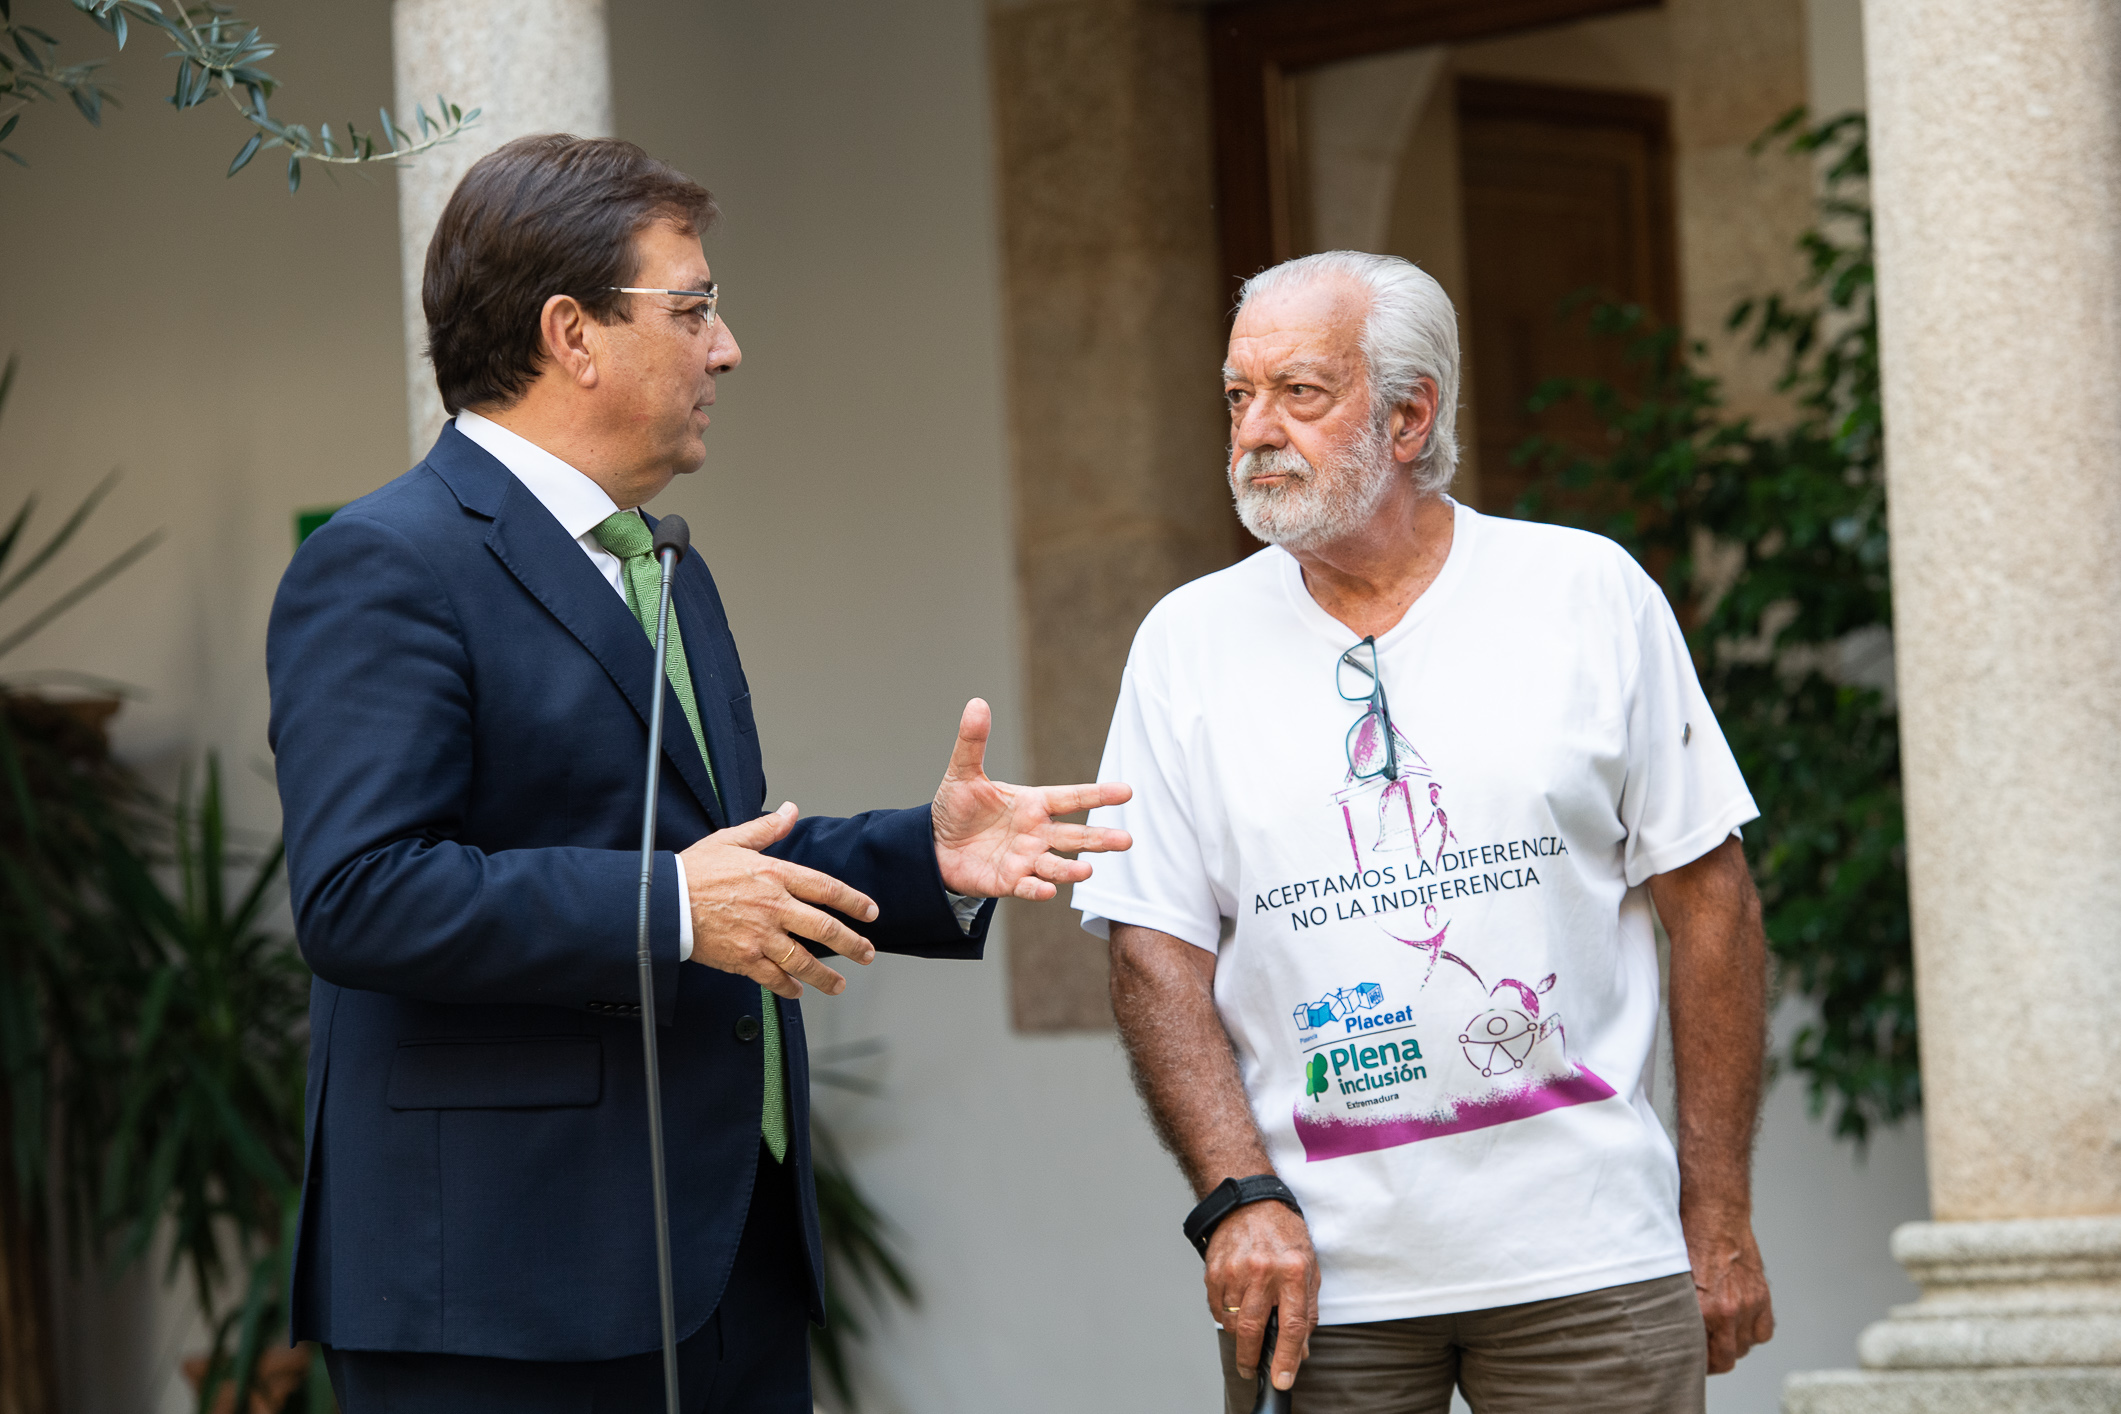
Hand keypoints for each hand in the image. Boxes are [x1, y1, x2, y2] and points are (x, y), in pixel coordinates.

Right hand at [678, 803, 878, 998]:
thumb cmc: (695, 870)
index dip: (854, 902)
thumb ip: (766, 830)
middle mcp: (775, 906)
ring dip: (825, 976)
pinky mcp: (743, 958)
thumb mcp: (731, 840)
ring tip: (838, 984)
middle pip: (825, 929)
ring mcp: (761, 935)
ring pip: (804, 960)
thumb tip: (790, 810)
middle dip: (852, 945)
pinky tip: (798, 991)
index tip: (870, 912)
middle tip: (866, 954)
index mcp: (775, 875)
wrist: (664, 901)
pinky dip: (789, 987)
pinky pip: (774, 977)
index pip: (827, 888)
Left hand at [931, 698, 1131, 899]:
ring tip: (1087, 871)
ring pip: (1056, 865)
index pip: (1072, 798)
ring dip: (1071, 870)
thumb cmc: (956, 808)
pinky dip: (1038, 889)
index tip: (1126, 792)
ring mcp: (1026, 859)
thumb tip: (976, 702)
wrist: (935, 846)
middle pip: (1075, 836)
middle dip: (1100, 840)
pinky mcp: (1009, 882)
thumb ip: (973, 741)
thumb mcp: (963, 773)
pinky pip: (1027, 887)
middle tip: (1127, 841)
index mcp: (1034, 804)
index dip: (1098, 795)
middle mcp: (1037, 833)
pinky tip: (1047, 890)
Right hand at [1206, 1199, 1317, 1392]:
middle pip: (1253, 1329)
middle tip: (1252, 1370)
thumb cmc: (1284, 1235)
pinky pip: (1216, 1307)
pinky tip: (1234, 1308)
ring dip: (1239, 1335)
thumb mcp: (1309, 1267)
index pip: (1292, 1325)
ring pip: (1232, 1322)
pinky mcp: (1214, 1270)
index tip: (1281, 1379)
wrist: (1251, 1202)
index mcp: (1293, 1271)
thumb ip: (1307, 1310)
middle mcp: (1262, 1271)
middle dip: (1252, 1358)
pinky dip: (1225, 1316)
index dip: (1286, 1358)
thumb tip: (1300, 1350)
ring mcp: (1234, 1270)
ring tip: (1247, 1332)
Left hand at [1684, 1206, 1773, 1371]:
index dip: (1692, 1361)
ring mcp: (1749, 1304)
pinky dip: (1752, 1332)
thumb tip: (1666, 1332)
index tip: (1684, 1359)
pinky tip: (1737, 1323)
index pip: (1700, 1357)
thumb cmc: (1685, 1240)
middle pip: (1726, 1359)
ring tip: (1716, 1334)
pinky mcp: (1762, 1296)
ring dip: (1731, 1345)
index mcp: (1701, 1309)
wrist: (1713, 1213)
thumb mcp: (1669, 1278)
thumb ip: (1673, 1309)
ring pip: (1744, 1347)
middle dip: (1712, 1360)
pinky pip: (1763, 1332)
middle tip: (1700, 1353)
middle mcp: (1728, 1310)